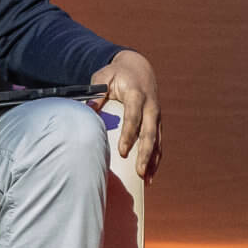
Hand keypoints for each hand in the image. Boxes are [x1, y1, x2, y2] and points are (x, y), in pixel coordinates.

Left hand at [92, 50, 162, 178]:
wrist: (139, 67)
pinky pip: (158, 142)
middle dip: (145, 154)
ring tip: (146, 179)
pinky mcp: (157, 122)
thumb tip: (89, 109)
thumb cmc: (117, 73)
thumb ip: (97, 92)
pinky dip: (155, 159)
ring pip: (157, 141)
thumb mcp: (103, 76)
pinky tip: (150, 175)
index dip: (129, 135)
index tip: (122, 152)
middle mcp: (150, 106)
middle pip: (149, 133)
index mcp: (137, 95)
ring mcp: (156, 115)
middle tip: (138, 172)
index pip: (133, 117)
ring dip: (152, 160)